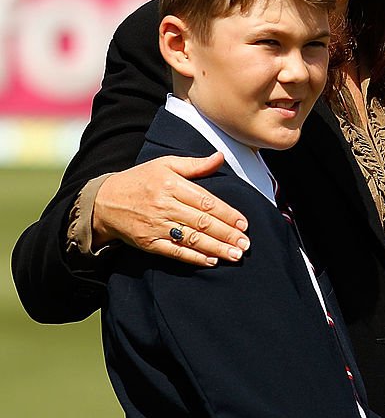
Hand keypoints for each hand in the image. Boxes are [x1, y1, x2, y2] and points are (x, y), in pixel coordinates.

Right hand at [93, 154, 249, 266]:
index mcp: (171, 184)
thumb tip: (220, 157)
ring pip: (191, 239)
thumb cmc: (140, 180)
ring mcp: (155, 225)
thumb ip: (195, 164)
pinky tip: (211, 260)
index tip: (244, 223)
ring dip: (216, 248)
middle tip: (246, 244)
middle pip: (202, 222)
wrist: (104, 201)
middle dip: (227, 234)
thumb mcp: (165, 164)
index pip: (205, 201)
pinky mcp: (148, 242)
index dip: (227, 213)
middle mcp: (164, 205)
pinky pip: (175, 252)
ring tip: (235, 255)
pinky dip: (194, 257)